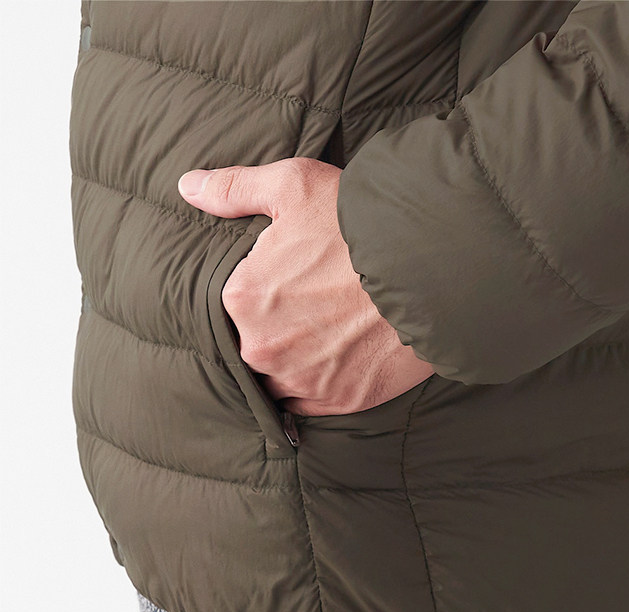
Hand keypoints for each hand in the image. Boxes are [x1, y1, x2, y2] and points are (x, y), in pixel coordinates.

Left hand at [178, 157, 434, 415]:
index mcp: (241, 297)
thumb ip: (235, 189)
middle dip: (276, 325)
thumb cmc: (363, 225)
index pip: (232, 302)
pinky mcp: (338, 402)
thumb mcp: (295, 186)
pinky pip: (310, 401)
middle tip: (313, 302)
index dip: (259, 287)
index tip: (286, 277)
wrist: (433, 271)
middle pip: (254, 340)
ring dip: (294, 359)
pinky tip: (338, 358)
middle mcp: (263, 348)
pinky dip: (318, 382)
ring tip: (326, 333)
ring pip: (279, 375)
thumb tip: (189, 187)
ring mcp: (301, 380)